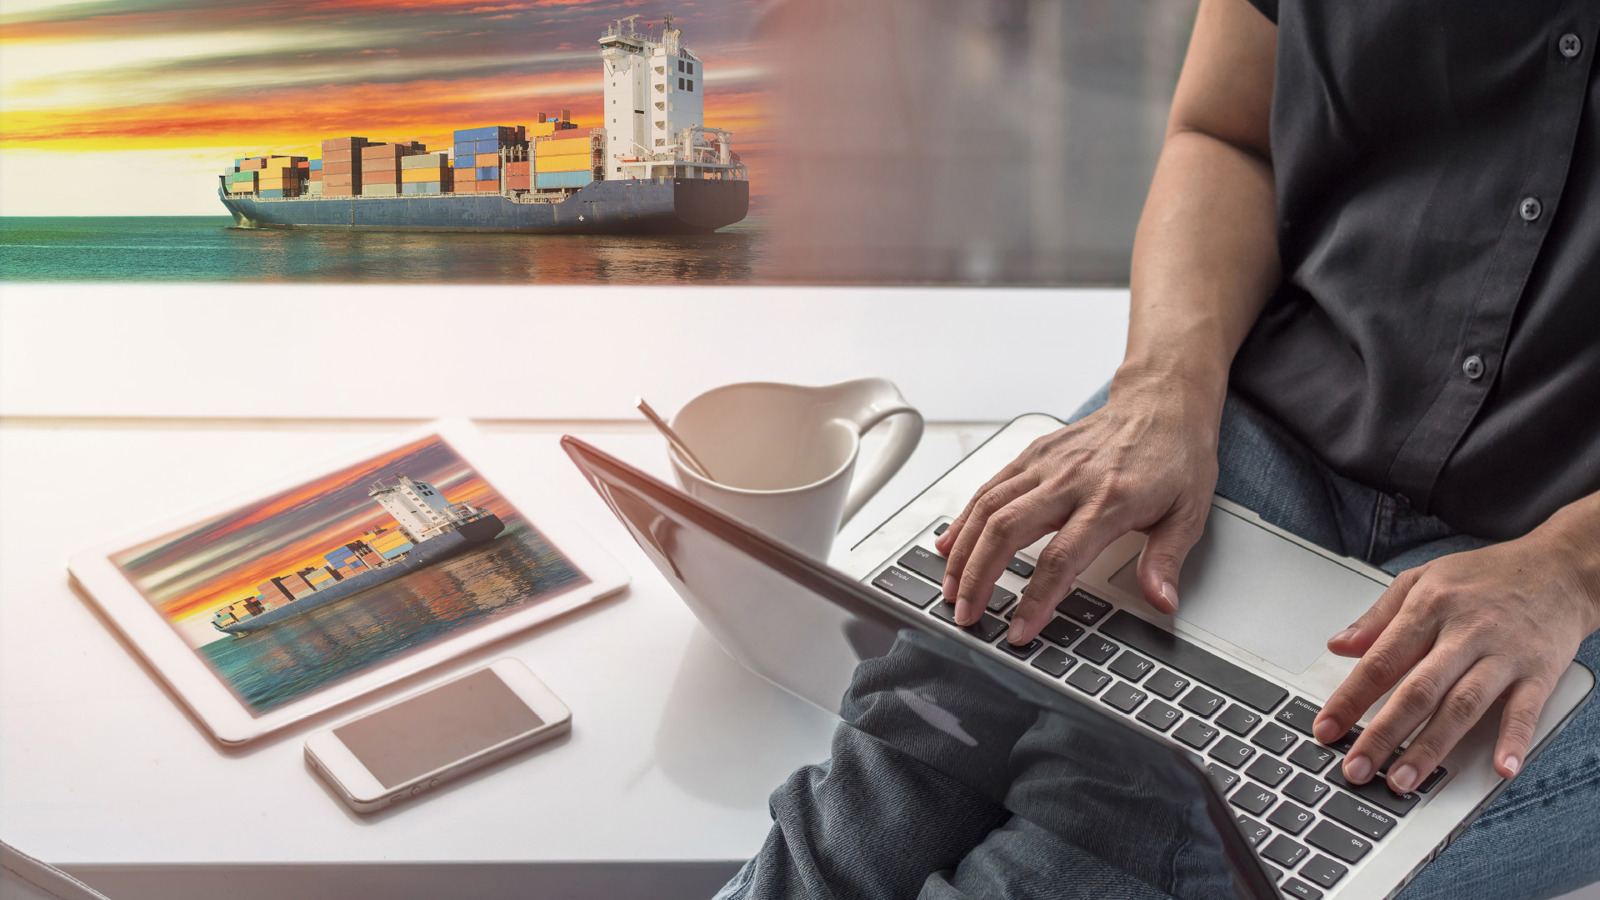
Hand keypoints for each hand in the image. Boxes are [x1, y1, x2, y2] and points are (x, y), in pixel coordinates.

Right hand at [934, 371, 1221, 643]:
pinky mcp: (1033, 454)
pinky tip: (950, 544)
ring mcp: (1046, 463)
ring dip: (962, 552)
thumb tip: (1162, 601)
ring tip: (950, 588)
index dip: (1035, 599)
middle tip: (966, 614)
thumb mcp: (1189, 513)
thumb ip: (1167, 560)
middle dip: (978, 578)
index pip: (1061, 558)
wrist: (1162, 402)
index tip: (1019, 631)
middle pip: (1007, 531)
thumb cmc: (1175, 457)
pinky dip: (964, 518)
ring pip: (988, 508)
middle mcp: (1071, 480)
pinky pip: (989, 487)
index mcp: (1110, 500)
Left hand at [1312, 524, 1599, 792]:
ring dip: (1432, 747)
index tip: (1326, 728)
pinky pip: (1525, 710)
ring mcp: (1503, 654)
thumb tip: (1340, 645)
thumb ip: (1379, 616)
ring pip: (1463, 706)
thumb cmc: (1486, 575)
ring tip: (1404, 780)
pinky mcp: (1540, 671)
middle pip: (1418, 690)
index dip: (1350, 697)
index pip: (1380, 660)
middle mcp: (1465, 632)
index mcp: (1429, 608)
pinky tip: (1500, 769)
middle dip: (1383, 734)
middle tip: (1357, 767)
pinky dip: (1513, 740)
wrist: (1559, 567)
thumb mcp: (1423, 580)